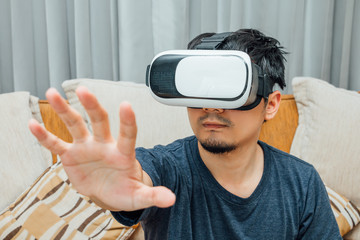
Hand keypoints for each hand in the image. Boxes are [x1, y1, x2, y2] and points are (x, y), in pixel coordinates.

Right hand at [29, 87, 175, 210]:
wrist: (109, 191)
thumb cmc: (125, 190)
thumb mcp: (139, 195)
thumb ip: (153, 195)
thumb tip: (171, 199)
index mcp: (123, 153)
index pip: (127, 134)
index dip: (127, 121)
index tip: (126, 105)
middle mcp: (104, 144)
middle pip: (99, 121)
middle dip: (92, 106)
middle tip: (83, 90)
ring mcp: (86, 147)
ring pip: (75, 124)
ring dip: (64, 110)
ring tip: (52, 93)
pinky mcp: (71, 155)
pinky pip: (56, 144)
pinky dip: (45, 136)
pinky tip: (33, 124)